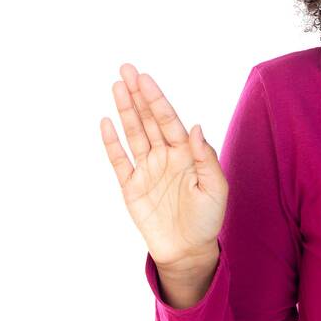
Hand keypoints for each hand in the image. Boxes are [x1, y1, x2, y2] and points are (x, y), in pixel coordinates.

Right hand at [100, 64, 227, 269]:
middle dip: (137, 95)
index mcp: (186, 154)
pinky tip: (105, 122)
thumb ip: (206, 159)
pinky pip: (119, 161)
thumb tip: (196, 127)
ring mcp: (146, 170)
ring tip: (116, 86)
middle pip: (149, 120)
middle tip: (126, 69)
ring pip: (133, 134)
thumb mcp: (215, 189)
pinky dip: (112, 143)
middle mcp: (164, 156)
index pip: (169, 120)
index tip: (144, 78)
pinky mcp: (130, 187)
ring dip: (125, 111)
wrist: (188, 250)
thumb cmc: (208, 219)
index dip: (156, 99)